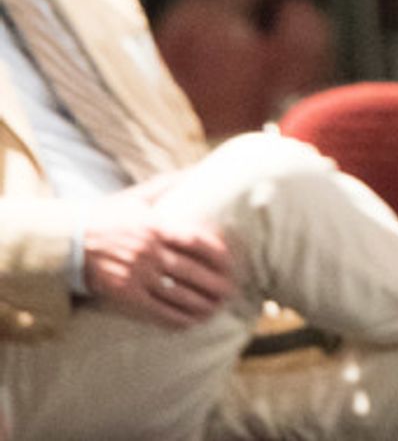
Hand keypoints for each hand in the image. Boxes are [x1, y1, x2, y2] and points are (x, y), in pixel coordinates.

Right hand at [82, 184, 237, 327]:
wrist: (72, 239)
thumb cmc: (111, 215)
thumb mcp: (140, 194)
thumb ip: (170, 183)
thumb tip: (198, 169)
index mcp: (155, 226)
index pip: (195, 241)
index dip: (216, 253)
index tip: (230, 262)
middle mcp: (148, 252)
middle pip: (190, 271)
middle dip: (214, 283)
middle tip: (230, 290)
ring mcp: (135, 276)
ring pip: (176, 294)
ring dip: (200, 304)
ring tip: (216, 308)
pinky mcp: (124, 295)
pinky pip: (155, 311)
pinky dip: (175, 319)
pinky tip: (190, 322)